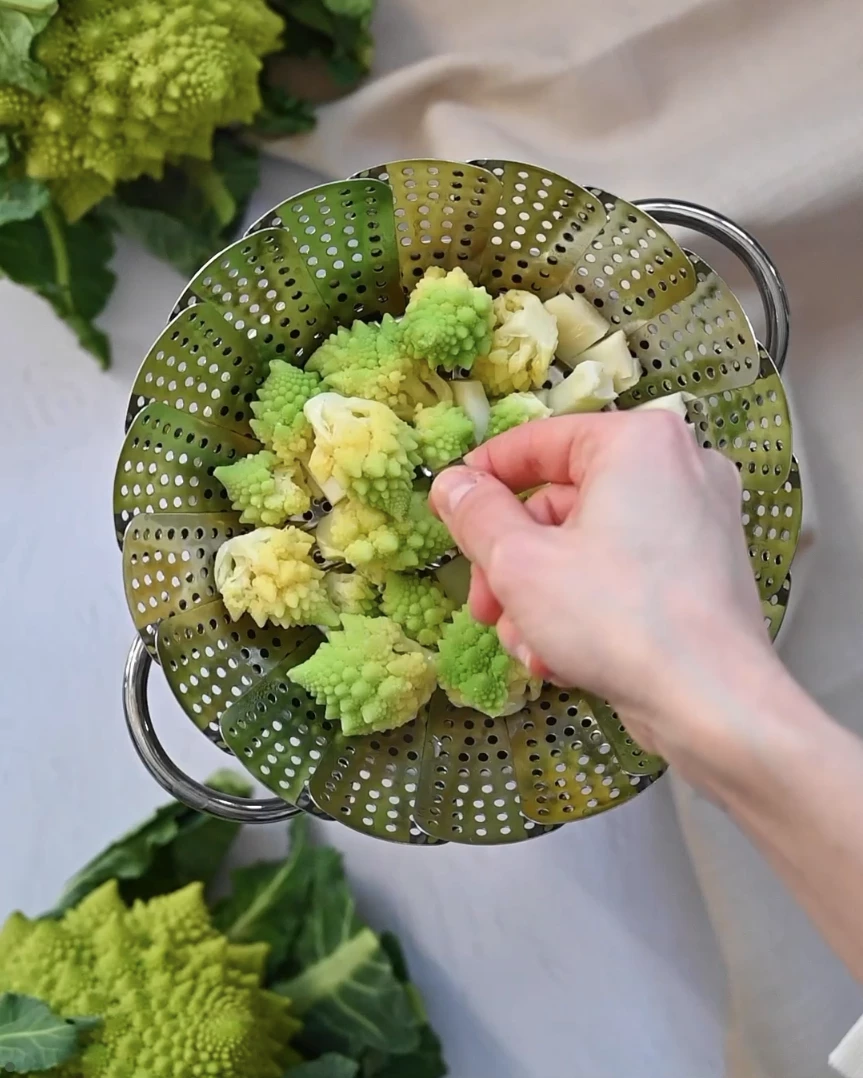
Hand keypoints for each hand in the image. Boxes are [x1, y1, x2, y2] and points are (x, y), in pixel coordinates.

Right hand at [429, 411, 773, 785]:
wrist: (714, 703)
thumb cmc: (616, 617)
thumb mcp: (521, 562)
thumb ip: (477, 515)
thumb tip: (451, 484)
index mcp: (638, 441)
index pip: (540, 441)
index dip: (483, 477)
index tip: (448, 510)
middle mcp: (679, 467)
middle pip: (561, 503)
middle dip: (512, 561)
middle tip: (483, 605)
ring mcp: (698, 521)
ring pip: (588, 545)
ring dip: (540, 595)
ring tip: (524, 645)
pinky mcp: (704, 571)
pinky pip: (624, 571)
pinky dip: (586, 606)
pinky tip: (559, 657)